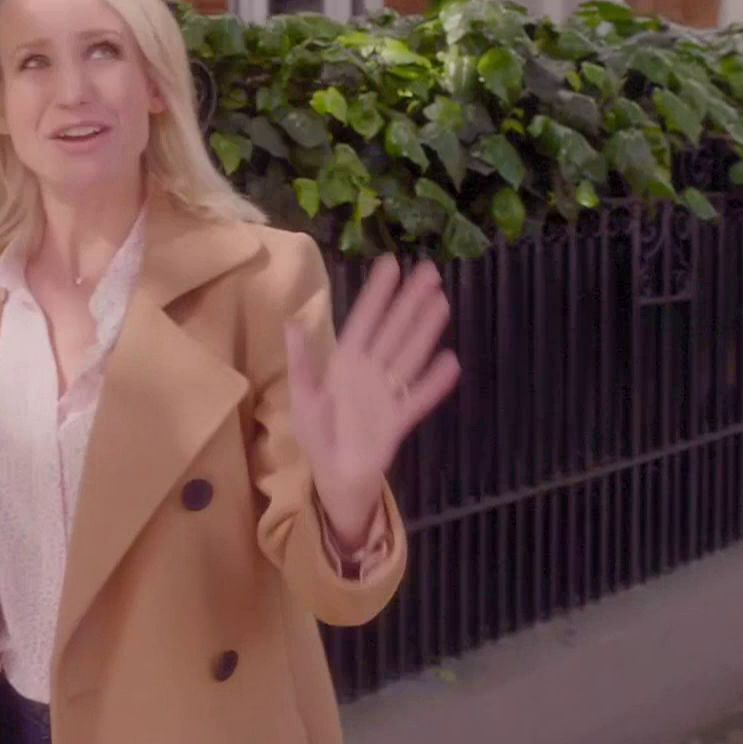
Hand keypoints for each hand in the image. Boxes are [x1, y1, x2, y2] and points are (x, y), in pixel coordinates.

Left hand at [283, 254, 460, 540]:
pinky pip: (418, 398)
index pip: (363, 321)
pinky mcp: (399, 420)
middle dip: (409, 302)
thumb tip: (292, 321)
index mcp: (344, 363)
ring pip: (409, 355)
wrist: (335, 479)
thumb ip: (301, 361)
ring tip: (441, 302)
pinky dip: (434, 383)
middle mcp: (370, 372)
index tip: (390, 264)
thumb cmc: (318, 436)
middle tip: (429, 270)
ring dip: (424, 330)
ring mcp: (387, 394)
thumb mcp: (303, 397)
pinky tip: (450, 362)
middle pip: (393, 331)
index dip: (376, 294)